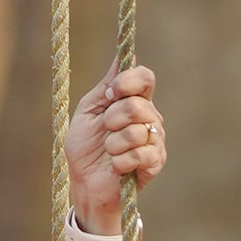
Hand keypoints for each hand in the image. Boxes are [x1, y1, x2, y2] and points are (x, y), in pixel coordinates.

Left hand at [64, 64, 164, 233]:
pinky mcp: (156, 162)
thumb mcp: (89, 110)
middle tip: (105, 131)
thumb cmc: (86, 146)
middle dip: (112, 119)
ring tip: (109, 152)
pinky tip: (116, 166)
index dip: (127, 81)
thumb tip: (122, 56)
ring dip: (113, 144)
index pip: (145, 76)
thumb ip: (106, 85)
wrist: (85, 183)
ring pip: (136, 131)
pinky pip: (140, 154)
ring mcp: (155, 139)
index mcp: (134, 100)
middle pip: (137, 104)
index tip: (109, 94)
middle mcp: (150, 116)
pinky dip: (120, 161)